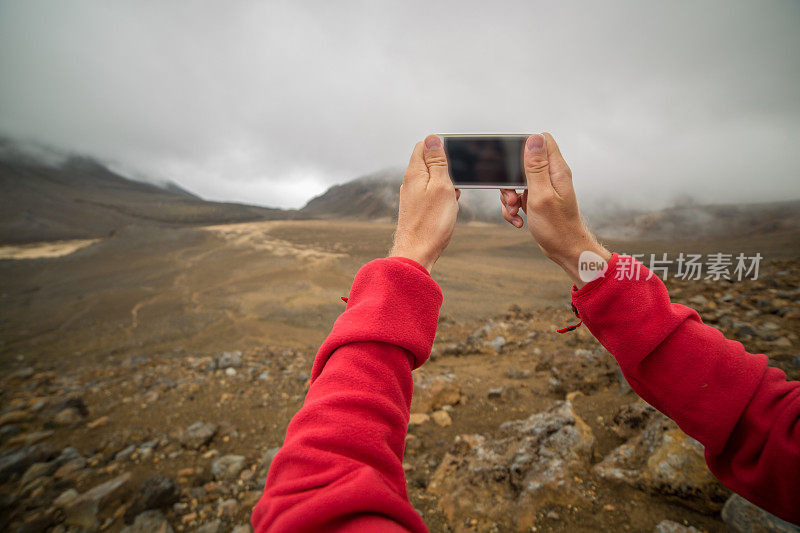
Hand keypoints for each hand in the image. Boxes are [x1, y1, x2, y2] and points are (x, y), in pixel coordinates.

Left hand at [389, 135, 460, 272]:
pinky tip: (449, 209)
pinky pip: (433, 195)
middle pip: (429, 163)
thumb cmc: (431, 223)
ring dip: (447, 185)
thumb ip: (437, 162)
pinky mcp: (417, 208)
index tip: (454, 160)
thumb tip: (432, 138)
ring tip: (452, 199)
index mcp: (414, 172)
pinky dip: (443, 198)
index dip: (441, 148)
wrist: (417, 253)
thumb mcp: (441, 186)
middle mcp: (410, 182)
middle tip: (456, 183)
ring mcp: (412, 196)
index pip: (423, 146)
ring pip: (433, 180)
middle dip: (447, 168)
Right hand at [500, 132, 610, 286]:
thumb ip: (536, 167)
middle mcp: (551, 176)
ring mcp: (544, 188)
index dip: (524, 147)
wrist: (565, 250)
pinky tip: (518, 219)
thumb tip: (533, 138)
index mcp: (556, 170)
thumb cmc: (557, 227)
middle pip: (523, 162)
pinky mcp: (537, 200)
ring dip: (509, 197)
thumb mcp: (541, 195)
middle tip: (513, 196)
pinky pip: (518, 197)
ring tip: (515, 210)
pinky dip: (513, 208)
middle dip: (510, 180)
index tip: (514, 166)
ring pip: (516, 182)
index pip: (542, 140)